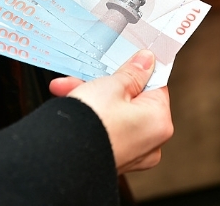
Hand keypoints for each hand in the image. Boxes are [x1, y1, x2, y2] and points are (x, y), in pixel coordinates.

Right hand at [50, 50, 172, 174]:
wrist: (60, 158)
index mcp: (159, 122)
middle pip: (131, 99)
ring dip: (92, 98)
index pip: (155, 85)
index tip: (124, 61)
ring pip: (115, 113)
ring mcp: (131, 154)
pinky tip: (68, 105)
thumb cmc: (90, 126)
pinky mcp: (112, 158)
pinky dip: (90, 117)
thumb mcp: (112, 86)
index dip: (137, 70)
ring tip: (68, 88)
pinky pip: (106, 129)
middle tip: (86, 76)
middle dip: (105, 85)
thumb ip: (132, 72)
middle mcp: (150, 142)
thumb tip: (146, 62)